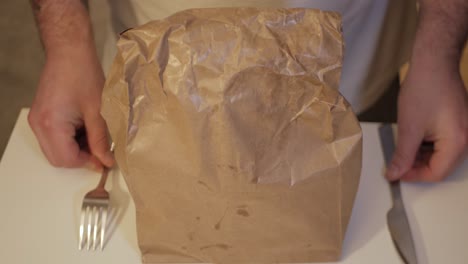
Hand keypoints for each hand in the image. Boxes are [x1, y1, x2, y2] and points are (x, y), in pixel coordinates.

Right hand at [28, 49, 113, 170]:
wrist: (69, 51)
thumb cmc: (83, 74)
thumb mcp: (98, 111)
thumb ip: (101, 140)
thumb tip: (106, 160)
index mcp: (51, 124)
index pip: (67, 159)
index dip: (87, 162)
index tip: (104, 159)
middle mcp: (39, 125)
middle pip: (58, 158)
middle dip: (81, 157)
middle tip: (101, 149)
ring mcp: (37, 120)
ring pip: (55, 149)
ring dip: (76, 149)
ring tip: (94, 134)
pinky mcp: (40, 115)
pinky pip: (53, 138)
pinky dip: (69, 139)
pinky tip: (85, 127)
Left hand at [387, 61, 467, 181]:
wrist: (434, 63)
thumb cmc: (425, 89)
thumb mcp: (409, 128)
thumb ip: (402, 155)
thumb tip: (395, 173)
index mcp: (457, 142)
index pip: (437, 173)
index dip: (414, 176)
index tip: (397, 173)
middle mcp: (466, 138)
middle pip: (441, 165)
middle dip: (417, 166)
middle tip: (397, 163)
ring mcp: (464, 129)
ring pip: (441, 154)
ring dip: (421, 156)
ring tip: (402, 149)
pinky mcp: (458, 122)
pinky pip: (443, 142)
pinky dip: (427, 144)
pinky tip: (412, 138)